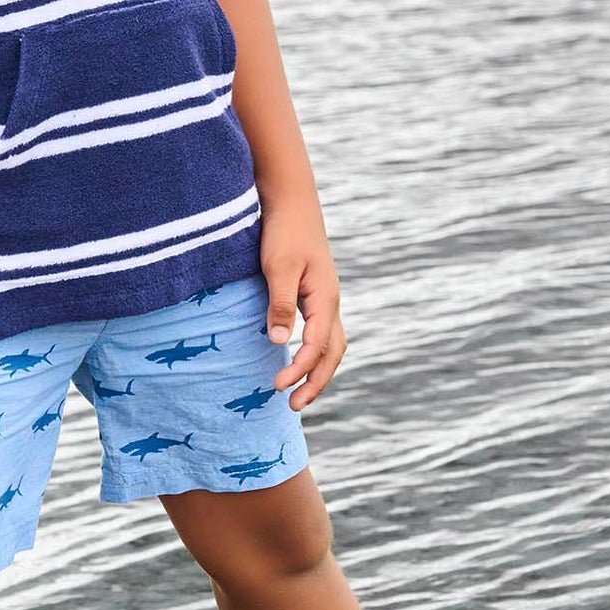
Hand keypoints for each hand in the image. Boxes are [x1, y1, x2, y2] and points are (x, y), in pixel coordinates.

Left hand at [262, 197, 346, 408]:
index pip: (317, 347)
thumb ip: (280, 305)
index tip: (277, 386)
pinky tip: (297, 360)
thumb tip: (279, 342)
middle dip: (316, 382)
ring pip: (331, 345)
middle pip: (333, 354)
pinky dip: (315, 354)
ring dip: (317, 371)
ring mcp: (325, 300)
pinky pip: (321, 333)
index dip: (299, 370)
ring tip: (298, 392)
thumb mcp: (279, 268)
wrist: (292, 204)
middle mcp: (330, 303)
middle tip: (293, 406)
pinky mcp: (315, 296)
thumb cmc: (284, 233)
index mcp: (325, 299)